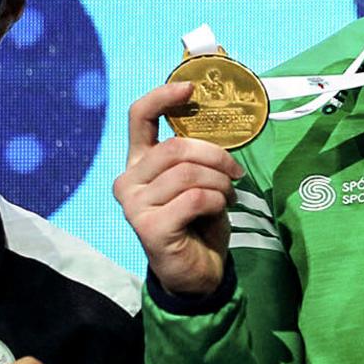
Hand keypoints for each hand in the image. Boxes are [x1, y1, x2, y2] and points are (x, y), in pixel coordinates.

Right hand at [112, 84, 239, 299]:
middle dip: (215, 156)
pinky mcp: (149, 228)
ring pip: (188, 174)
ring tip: (227, 196)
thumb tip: (215, 122)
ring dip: (219, 183)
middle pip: (174, 148)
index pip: (138, 117)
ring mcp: (135, 206)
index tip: (191, 89)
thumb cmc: (197, 223)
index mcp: (138, 163)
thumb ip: (194, 156)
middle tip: (235, 173)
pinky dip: (216, 201)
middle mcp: (128, 181)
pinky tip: (219, 211)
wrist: (196, 273)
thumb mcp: (196, 182)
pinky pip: (194, 199)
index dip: (163, 97)